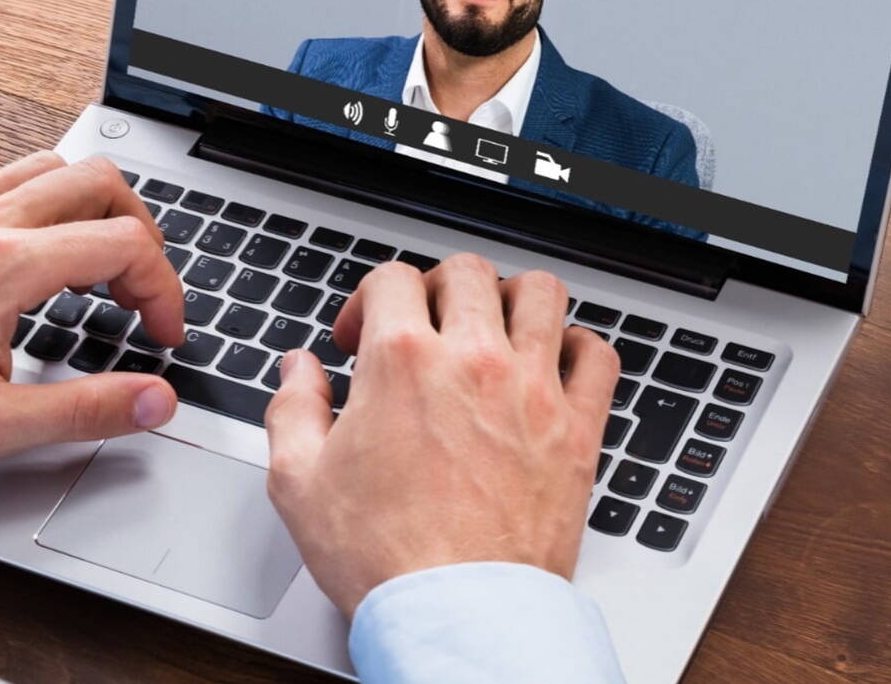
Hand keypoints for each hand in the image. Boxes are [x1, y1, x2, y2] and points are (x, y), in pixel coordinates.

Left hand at [0, 151, 183, 472]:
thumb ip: (86, 410)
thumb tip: (154, 402)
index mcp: (3, 267)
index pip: (124, 244)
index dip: (164, 289)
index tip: (162, 334)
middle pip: (100, 181)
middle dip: (142, 231)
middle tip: (141, 288)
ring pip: (52, 165)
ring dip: (93, 205)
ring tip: (99, 262)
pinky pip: (4, 178)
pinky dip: (41, 200)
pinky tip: (35, 249)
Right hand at [264, 254, 617, 616]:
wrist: (456, 618)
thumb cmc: (384, 559)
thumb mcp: (299, 483)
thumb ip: (292, 409)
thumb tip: (297, 369)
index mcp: (402, 363)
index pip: (393, 278)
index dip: (368, 300)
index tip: (360, 337)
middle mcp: (472, 362)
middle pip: (467, 272)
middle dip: (435, 288)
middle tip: (422, 327)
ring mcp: (532, 391)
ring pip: (541, 294)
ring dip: (511, 299)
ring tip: (491, 327)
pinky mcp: (576, 429)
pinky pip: (599, 356)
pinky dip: (578, 347)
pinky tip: (551, 363)